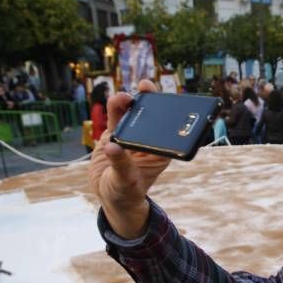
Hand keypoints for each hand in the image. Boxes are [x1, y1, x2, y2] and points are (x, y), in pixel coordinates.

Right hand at [89, 79, 170, 238]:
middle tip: (146, 87)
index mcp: (160, 152)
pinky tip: (114, 100)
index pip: (169, 131)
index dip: (172, 114)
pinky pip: (116, 118)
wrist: (110, 195)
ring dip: (129, 102)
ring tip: (123, 97)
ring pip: (132, 114)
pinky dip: (114, 108)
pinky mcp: (115, 134)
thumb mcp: (125, 181)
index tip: (171, 101)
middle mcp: (148, 141)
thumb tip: (113, 146)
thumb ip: (120, 164)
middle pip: (152, 117)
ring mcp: (131, 136)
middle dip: (149, 101)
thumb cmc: (125, 192)